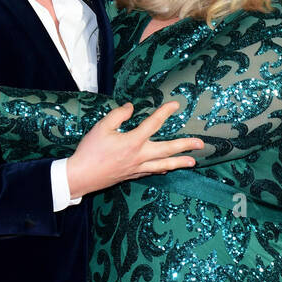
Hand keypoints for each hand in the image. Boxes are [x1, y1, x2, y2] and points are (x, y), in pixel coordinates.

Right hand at [66, 101, 202, 196]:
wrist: (81, 176)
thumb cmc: (89, 151)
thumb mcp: (101, 127)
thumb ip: (118, 115)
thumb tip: (130, 107)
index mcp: (133, 141)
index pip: (154, 123)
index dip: (165, 112)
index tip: (175, 105)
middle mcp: (139, 156)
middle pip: (167, 149)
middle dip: (185, 146)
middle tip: (200, 144)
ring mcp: (137, 168)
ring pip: (163, 164)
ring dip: (179, 162)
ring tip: (193, 162)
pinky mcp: (132, 175)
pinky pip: (152, 171)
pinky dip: (162, 169)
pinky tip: (168, 168)